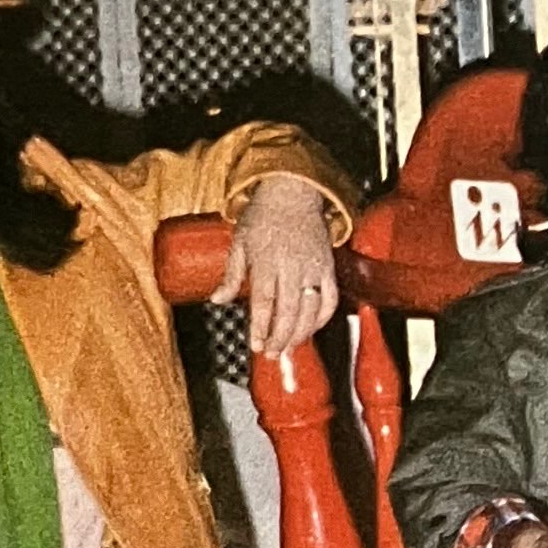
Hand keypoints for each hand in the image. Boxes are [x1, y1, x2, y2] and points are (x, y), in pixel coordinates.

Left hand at [214, 176, 340, 359]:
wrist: (293, 192)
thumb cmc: (263, 216)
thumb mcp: (240, 241)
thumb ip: (231, 274)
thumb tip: (217, 300)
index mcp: (266, 259)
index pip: (265, 301)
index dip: (261, 327)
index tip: (257, 345)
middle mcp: (292, 266)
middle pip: (289, 311)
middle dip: (280, 338)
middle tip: (272, 355)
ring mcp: (313, 267)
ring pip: (310, 310)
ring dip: (300, 334)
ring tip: (288, 348)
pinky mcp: (328, 267)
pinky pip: (330, 299)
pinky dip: (322, 318)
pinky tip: (311, 329)